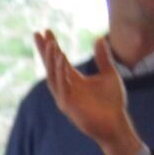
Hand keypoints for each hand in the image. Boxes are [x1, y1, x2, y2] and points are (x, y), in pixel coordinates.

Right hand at [34, 29, 140, 154]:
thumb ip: (103, 58)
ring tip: (52, 44)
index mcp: (73, 80)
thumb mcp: (109, 74)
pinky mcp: (68, 105)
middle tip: (38, 34)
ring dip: (51, 60)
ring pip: (53, 75)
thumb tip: (99, 39)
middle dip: (44, 50)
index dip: (52, 46)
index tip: (47, 31)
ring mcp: (64, 97)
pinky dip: (60, 73)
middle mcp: (65, 87)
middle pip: (50, 66)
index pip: (58, 60)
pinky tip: (61, 59)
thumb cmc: (112, 102)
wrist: (115, 123)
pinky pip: (61, 86)